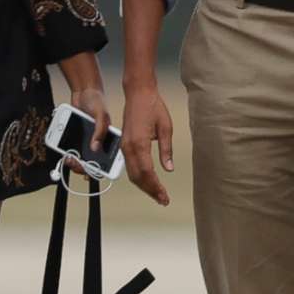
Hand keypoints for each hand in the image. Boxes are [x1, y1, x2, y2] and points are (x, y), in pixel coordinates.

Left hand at [65, 83, 111, 173]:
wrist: (83, 91)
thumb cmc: (96, 101)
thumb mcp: (101, 116)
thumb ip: (99, 131)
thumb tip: (95, 148)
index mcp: (108, 139)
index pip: (107, 160)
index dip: (99, 169)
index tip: (90, 171)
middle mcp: (98, 142)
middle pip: (91, 162)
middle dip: (82, 166)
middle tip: (73, 162)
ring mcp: (86, 140)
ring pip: (80, 157)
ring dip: (73, 161)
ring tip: (67, 158)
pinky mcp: (76, 136)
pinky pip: (71, 148)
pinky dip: (66, 152)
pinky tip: (63, 152)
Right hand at [119, 80, 173, 206]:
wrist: (138, 94)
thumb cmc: (153, 107)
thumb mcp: (166, 128)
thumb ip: (166, 150)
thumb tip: (169, 168)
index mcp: (139, 144)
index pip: (147, 172)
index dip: (156, 187)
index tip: (165, 197)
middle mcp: (128, 147)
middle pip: (137, 177)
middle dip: (150, 190)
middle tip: (163, 200)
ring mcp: (124, 146)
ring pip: (131, 173)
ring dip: (144, 186)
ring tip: (157, 194)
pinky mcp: (124, 144)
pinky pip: (129, 166)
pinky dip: (138, 177)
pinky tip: (147, 181)